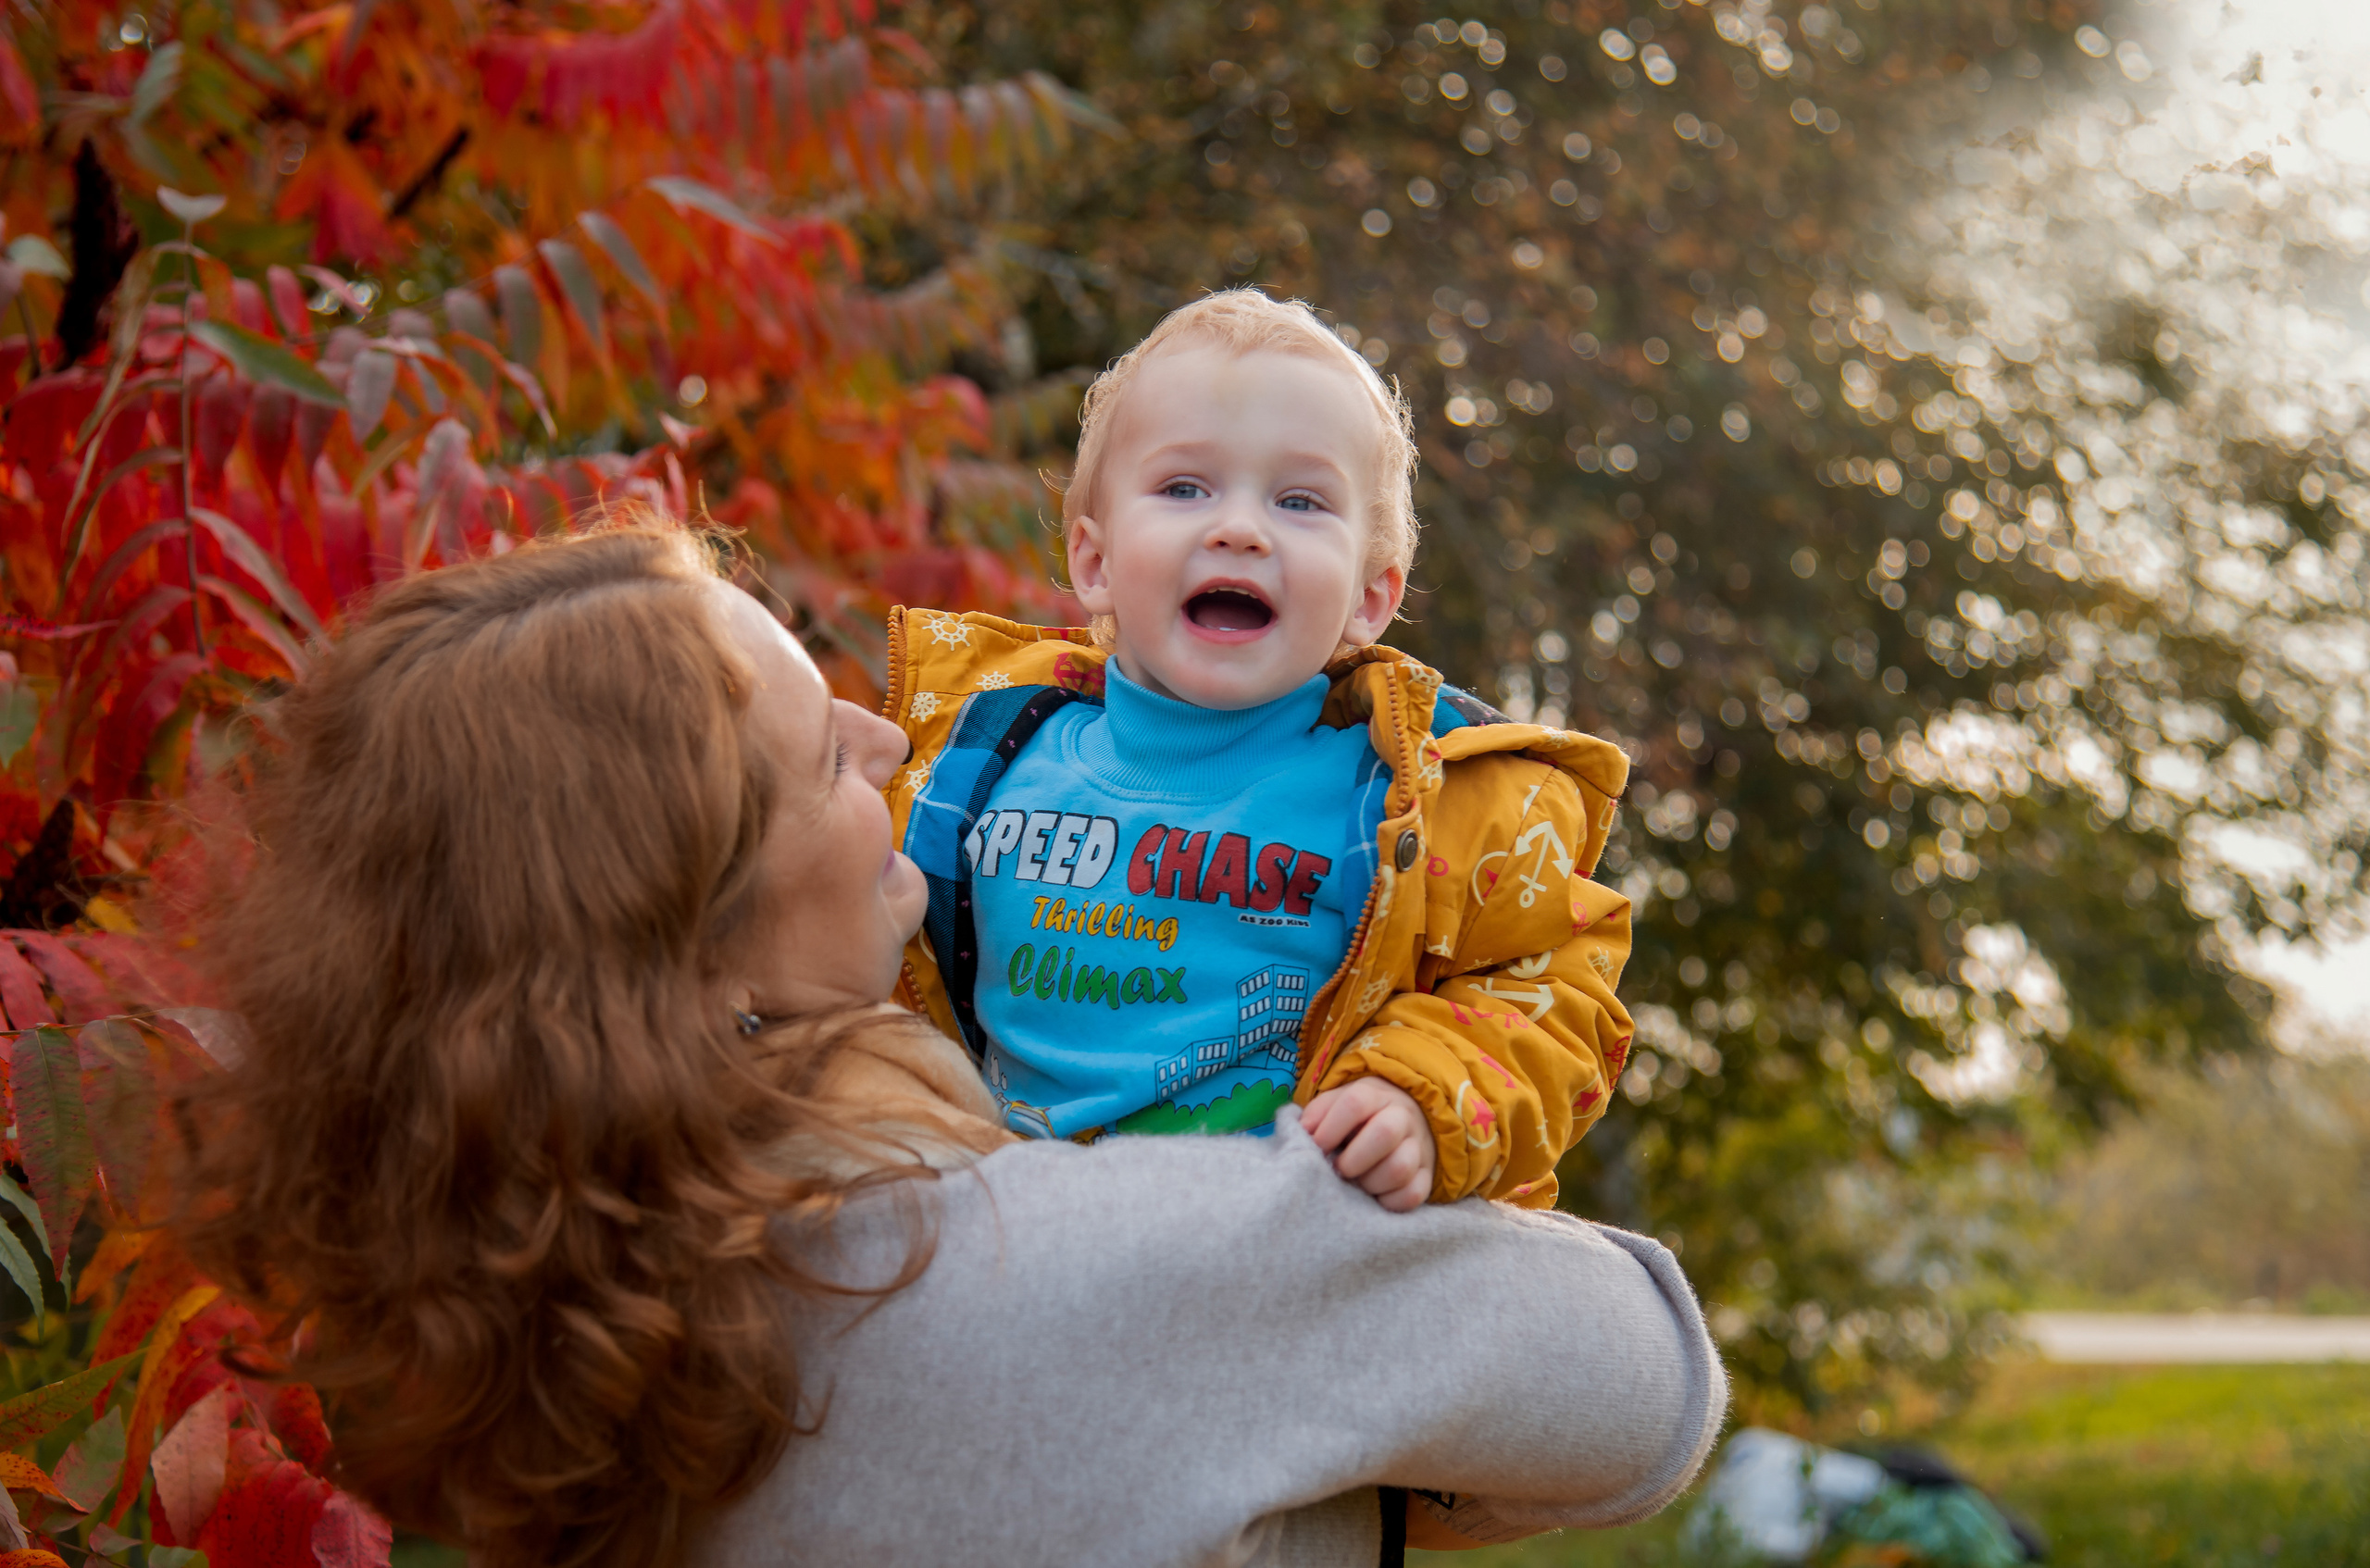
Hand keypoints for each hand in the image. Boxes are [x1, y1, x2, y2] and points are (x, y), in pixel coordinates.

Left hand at [1301, 1077, 1436, 1211]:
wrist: (1405, 1120)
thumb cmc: (1359, 1118)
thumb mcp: (1337, 1104)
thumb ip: (1316, 1115)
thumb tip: (1302, 1134)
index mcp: (1376, 1095)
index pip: (1355, 1103)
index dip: (1330, 1128)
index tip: (1316, 1147)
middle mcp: (1403, 1117)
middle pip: (1385, 1132)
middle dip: (1353, 1159)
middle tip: (1339, 1169)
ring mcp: (1419, 1147)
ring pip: (1401, 1168)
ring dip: (1370, 1183)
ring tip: (1357, 1183)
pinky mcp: (1428, 1175)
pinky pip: (1414, 1194)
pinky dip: (1390, 1200)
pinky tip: (1375, 1196)